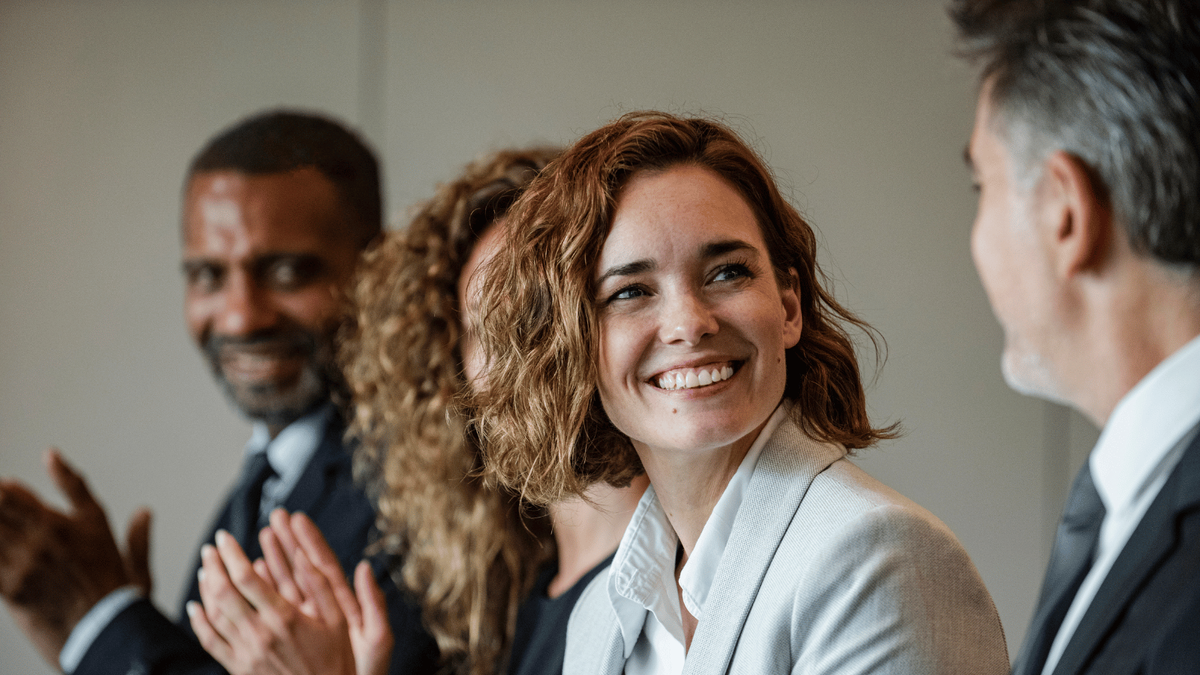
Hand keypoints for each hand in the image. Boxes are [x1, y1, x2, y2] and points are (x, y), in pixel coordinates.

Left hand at [0, 449, 151, 665]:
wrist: (106, 631)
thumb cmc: (116, 595)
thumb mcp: (123, 552)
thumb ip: (132, 533)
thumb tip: (143, 511)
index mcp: (69, 523)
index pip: (17, 494)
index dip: (4, 490)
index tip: (1, 488)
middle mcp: (45, 536)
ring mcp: (25, 561)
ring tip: (1, 535)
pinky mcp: (12, 587)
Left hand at [187, 510, 392, 674]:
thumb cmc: (335, 660)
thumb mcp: (338, 620)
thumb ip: (320, 585)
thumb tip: (302, 553)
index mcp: (284, 618)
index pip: (246, 578)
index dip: (231, 553)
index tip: (226, 538)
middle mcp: (260, 634)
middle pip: (223, 592)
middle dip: (214, 564)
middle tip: (211, 547)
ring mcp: (246, 653)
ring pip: (213, 615)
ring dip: (206, 588)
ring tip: (206, 568)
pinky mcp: (239, 667)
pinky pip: (210, 642)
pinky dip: (198, 622)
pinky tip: (195, 607)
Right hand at [266, 511, 392, 674]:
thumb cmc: (364, 672)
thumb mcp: (376, 638)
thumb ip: (372, 604)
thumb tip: (364, 568)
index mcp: (344, 606)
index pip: (324, 567)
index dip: (311, 542)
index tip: (298, 518)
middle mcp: (324, 609)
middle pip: (303, 568)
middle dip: (289, 541)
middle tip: (277, 516)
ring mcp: (306, 620)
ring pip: (286, 583)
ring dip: (276, 558)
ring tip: (264, 533)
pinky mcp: (294, 633)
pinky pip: (276, 606)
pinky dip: (265, 587)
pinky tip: (255, 570)